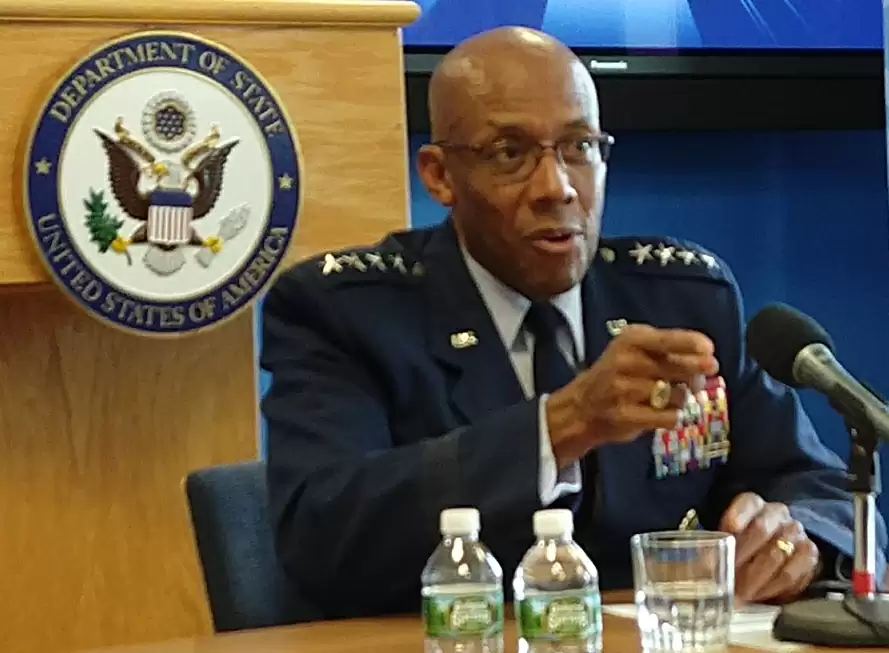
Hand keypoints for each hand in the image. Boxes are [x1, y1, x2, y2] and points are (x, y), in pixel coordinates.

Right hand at [547, 324, 718, 464]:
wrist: (583, 406)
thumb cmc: (619, 374)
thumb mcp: (638, 351)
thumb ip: (671, 351)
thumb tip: (710, 363)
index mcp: (631, 340)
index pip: (668, 339)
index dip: (693, 344)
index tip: (710, 351)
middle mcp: (625, 361)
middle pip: (679, 368)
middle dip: (696, 375)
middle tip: (698, 380)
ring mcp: (623, 389)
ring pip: (677, 395)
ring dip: (681, 399)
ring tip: (669, 398)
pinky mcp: (624, 415)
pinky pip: (667, 417)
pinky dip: (672, 417)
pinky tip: (662, 413)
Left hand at [719, 493, 820, 602]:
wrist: (771, 556)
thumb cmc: (740, 548)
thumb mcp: (722, 543)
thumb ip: (714, 548)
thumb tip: (704, 568)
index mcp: (752, 503)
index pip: (747, 504)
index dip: (736, 517)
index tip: (728, 533)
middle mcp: (776, 513)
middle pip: (761, 529)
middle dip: (742, 556)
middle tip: (728, 576)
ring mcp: (796, 532)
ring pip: (778, 552)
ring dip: (756, 576)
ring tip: (740, 593)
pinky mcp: (809, 554)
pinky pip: (794, 572)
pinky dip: (774, 587)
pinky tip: (760, 594)